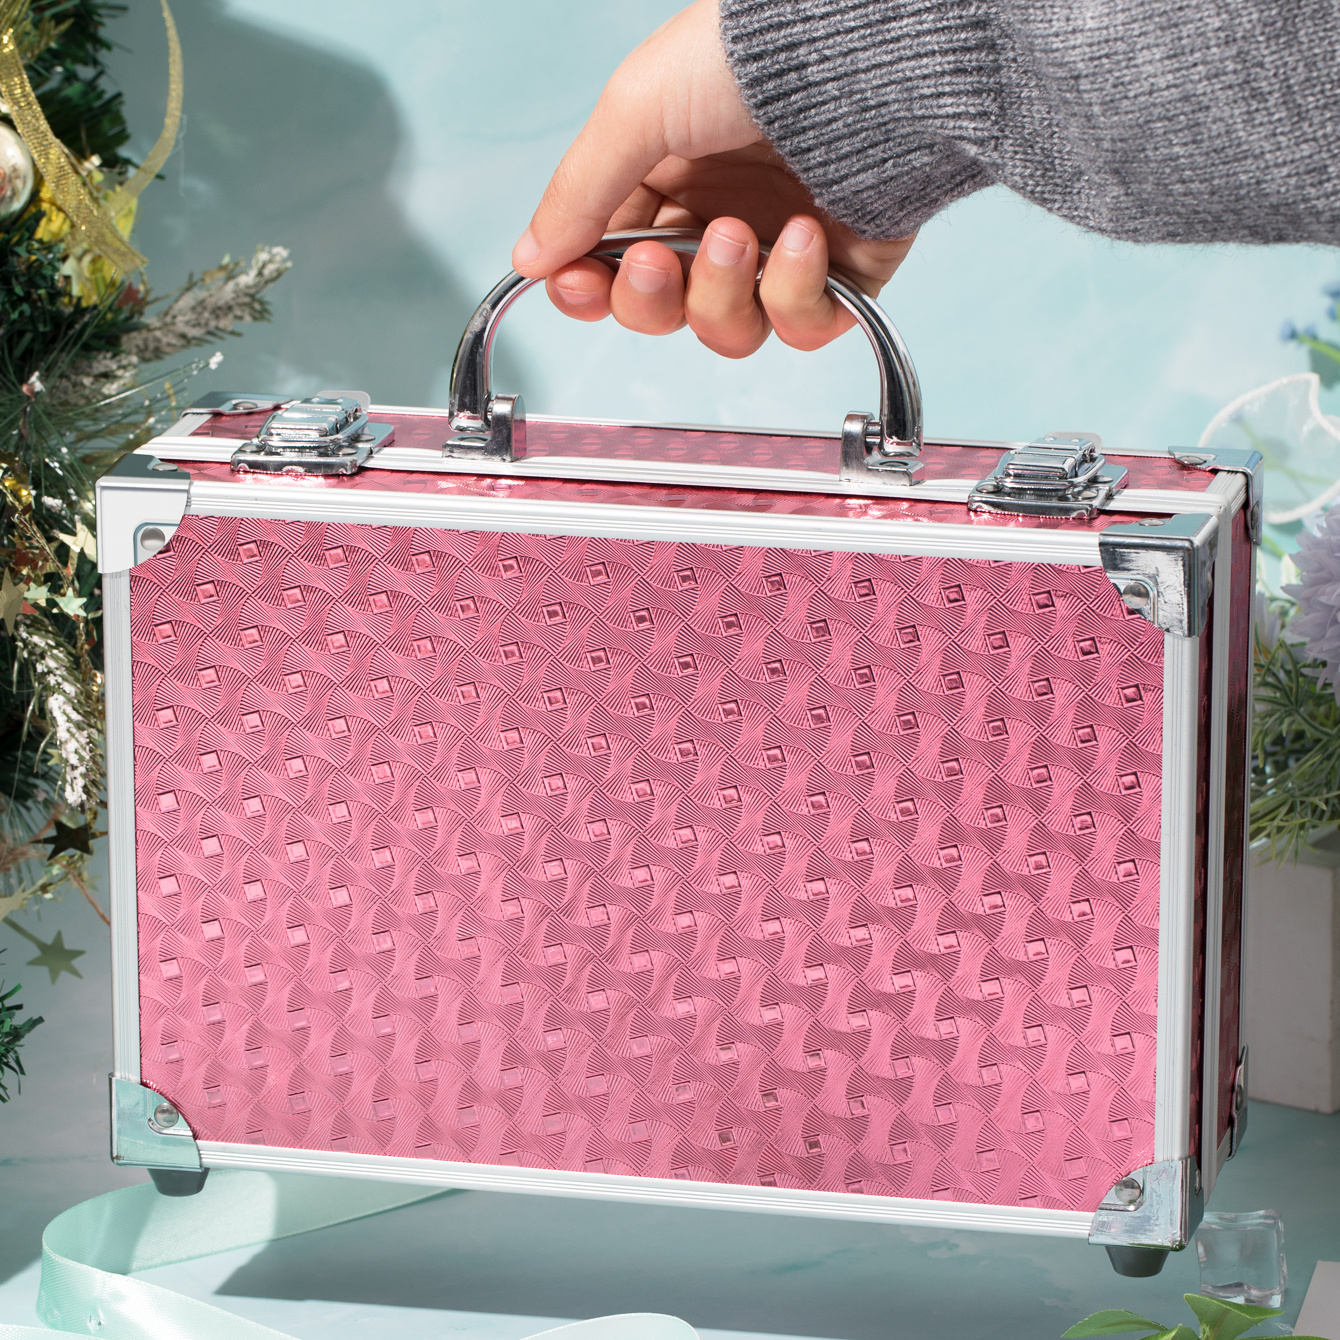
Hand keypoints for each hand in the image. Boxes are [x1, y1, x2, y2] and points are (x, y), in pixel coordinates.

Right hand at [512, 0, 914, 357]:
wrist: (859, 54)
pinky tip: (803, 235)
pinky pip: (802, 326)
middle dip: (651, 298)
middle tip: (661, 258)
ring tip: (740, 232)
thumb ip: (578, 193)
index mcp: (664, 182)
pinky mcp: (841, 274)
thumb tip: (529, 257)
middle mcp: (718, 221)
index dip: (590, 290)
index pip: (609, 267)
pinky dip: (795, 293)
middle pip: (662, 312)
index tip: (578, 283)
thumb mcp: (636, 110)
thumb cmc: (749, 58)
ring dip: (722, 293)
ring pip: (728, 332)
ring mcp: (778, 253)